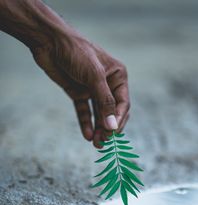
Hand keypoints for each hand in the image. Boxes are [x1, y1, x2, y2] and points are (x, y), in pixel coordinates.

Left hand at [31, 28, 129, 147]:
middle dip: (108, 127)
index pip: (123, 103)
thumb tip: (113, 126)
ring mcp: (92, 89)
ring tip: (96, 144)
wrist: (49, 42)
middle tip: (103, 143)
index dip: (119, 119)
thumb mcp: (94, 77)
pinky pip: (85, 111)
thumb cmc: (77, 53)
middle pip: (111, 111)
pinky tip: (87, 135)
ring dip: (98, 129)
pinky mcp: (78, 93)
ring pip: (98, 114)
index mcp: (117, 76)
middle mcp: (107, 84)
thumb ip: (105, 102)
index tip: (113, 134)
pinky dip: (86, 122)